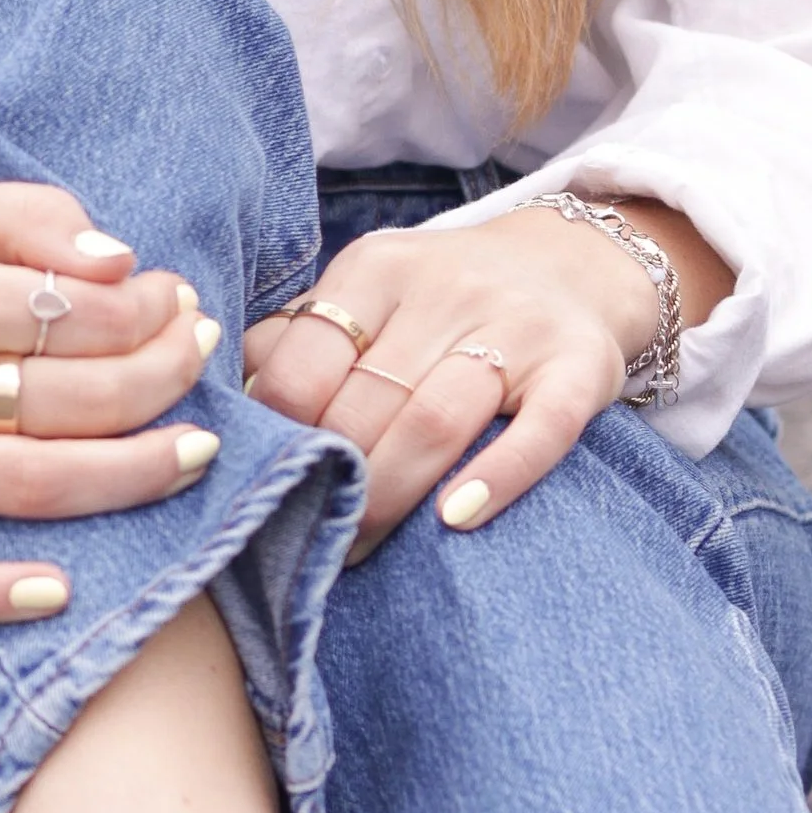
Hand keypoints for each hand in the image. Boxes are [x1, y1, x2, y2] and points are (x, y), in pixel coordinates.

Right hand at [0, 188, 220, 621]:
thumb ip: (35, 217)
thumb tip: (121, 262)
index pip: (73, 313)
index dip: (147, 309)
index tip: (175, 300)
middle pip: (70, 399)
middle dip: (161, 376)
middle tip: (201, 354)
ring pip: (30, 486)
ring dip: (130, 476)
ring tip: (198, 450)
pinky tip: (59, 590)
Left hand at [241, 205, 689, 555]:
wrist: (574, 264)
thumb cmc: (443, 301)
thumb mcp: (369, 293)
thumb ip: (300, 340)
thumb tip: (232, 409)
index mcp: (377, 267)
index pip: (304, 361)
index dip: (281, 435)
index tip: (272, 484)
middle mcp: (447, 287)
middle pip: (366, 401)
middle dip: (333, 482)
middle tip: (313, 541)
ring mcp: (518, 325)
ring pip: (436, 418)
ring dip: (390, 494)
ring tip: (363, 548)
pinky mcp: (579, 366)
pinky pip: (539, 430)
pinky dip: (497, 476)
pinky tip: (456, 519)